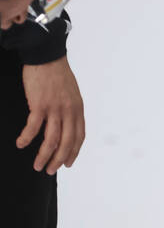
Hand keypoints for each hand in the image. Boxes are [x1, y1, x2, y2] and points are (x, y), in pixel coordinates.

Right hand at [19, 56, 84, 173]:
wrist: (46, 55)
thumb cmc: (57, 74)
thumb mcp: (72, 94)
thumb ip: (71, 110)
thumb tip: (67, 124)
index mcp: (78, 110)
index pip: (79, 138)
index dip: (73, 153)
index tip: (67, 163)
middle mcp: (69, 112)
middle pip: (66, 143)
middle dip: (58, 160)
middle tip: (50, 171)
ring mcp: (55, 109)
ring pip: (51, 140)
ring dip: (44, 155)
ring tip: (38, 166)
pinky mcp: (39, 105)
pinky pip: (33, 127)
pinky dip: (27, 138)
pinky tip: (20, 144)